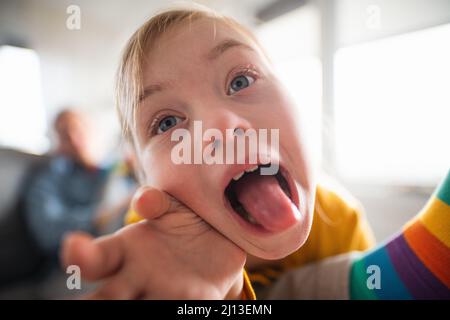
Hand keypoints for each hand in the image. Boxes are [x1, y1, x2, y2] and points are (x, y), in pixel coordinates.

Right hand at [61, 187, 245, 298]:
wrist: (223, 233)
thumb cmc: (188, 216)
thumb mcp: (174, 204)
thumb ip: (158, 201)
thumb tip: (144, 200)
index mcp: (126, 250)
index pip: (96, 257)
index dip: (81, 254)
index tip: (74, 244)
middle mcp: (137, 277)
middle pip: (105, 298)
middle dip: (94, 303)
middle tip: (84, 304)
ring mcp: (164, 292)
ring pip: (140, 308)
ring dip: (134, 308)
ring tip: (145, 302)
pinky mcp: (194, 302)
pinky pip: (180, 309)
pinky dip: (177, 309)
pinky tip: (182, 303)